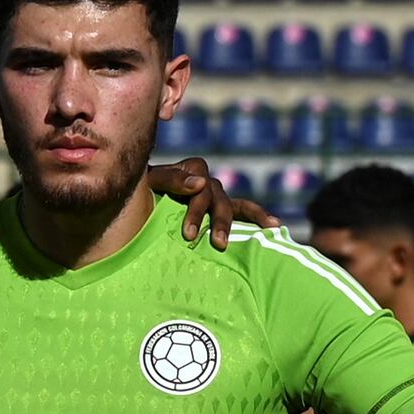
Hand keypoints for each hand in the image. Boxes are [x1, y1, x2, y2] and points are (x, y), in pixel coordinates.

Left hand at [150, 158, 279, 247]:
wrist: (138, 201)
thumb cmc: (140, 191)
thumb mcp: (149, 182)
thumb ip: (171, 179)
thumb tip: (201, 183)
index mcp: (191, 170)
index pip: (200, 187)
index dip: (195, 211)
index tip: (188, 234)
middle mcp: (207, 182)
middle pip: (217, 199)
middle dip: (216, 222)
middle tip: (214, 243)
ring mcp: (216, 196)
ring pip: (231, 207)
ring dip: (236, 222)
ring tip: (246, 235)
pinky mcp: (222, 209)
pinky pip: (244, 210)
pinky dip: (259, 216)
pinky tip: (275, 226)